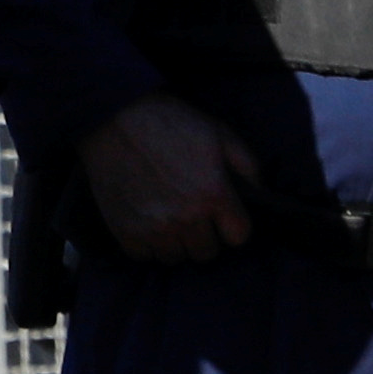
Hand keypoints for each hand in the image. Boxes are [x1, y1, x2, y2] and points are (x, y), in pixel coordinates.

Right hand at [78, 93, 260, 261]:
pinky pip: (143, 255)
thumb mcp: (217, 131)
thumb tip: (260, 190)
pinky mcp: (124, 230)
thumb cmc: (168, 121)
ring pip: (175, 257)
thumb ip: (247, 163)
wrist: (112, 115)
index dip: (232, 223)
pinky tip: (144, 220)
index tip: (221, 213)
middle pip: (206, 252)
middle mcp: (186, 217)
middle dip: (204, 235)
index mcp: (213, 194)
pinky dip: (145, 243)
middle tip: (191, 214)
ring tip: (167, 218)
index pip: (238, 236)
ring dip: (174, 241)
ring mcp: (153, 227)